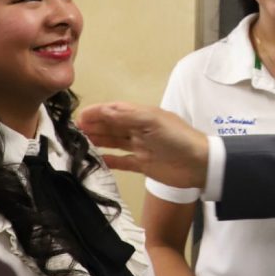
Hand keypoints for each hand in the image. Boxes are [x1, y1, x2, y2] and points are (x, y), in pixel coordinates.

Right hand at [77, 102, 208, 188]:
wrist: (199, 164)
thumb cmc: (178, 139)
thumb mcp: (152, 123)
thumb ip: (126, 117)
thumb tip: (102, 110)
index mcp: (143, 116)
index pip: (115, 110)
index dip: (98, 112)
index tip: (80, 116)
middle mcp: (140, 130)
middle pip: (113, 125)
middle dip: (95, 125)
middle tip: (74, 130)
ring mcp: (141, 147)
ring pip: (115, 142)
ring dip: (99, 140)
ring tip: (80, 142)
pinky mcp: (143, 165)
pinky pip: (123, 161)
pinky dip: (110, 160)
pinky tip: (97, 160)